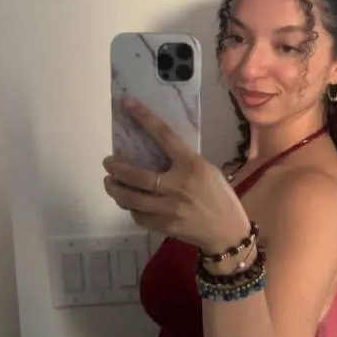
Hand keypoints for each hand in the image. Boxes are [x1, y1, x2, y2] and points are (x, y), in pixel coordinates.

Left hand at [103, 98, 250, 253]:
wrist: (228, 232)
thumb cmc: (220, 197)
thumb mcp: (207, 171)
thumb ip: (183, 162)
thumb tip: (154, 152)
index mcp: (191, 165)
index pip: (163, 136)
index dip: (143, 118)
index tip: (126, 103)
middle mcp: (178, 186)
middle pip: (136, 176)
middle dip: (116, 168)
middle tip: (108, 163)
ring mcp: (169, 209)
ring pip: (131, 199)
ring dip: (115, 190)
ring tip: (111, 183)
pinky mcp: (165, 226)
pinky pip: (138, 216)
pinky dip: (131, 208)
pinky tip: (130, 203)